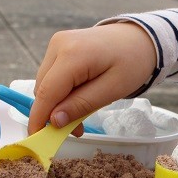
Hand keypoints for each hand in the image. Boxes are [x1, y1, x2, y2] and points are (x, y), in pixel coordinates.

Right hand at [28, 22, 156, 134]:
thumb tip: (54, 121)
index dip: (39, 117)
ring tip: (82, 114)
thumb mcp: (112, 90)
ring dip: (58, 103)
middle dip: (54, 113)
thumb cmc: (132, 63)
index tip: (37, 139)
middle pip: (43, 88)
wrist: (139, 39)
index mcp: (73, 54)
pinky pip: (53, 75)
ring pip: (46, 83)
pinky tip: (80, 97)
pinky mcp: (60, 46)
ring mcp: (57, 43)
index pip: (46, 92)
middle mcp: (59, 45)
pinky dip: (62, 91)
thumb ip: (82, 105)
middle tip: (77, 130)